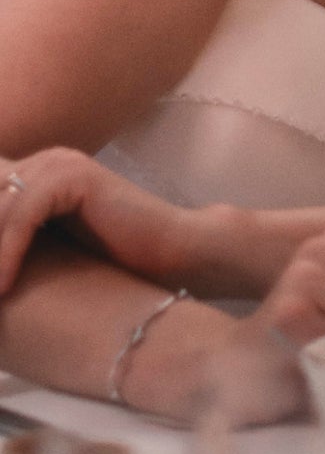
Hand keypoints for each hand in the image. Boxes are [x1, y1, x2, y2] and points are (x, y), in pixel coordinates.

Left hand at [0, 146, 207, 295]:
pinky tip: (3, 289)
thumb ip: (11, 252)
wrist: (179, 256)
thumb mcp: (46, 261)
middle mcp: (38, 164)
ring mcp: (57, 165)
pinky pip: (22, 214)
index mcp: (28, 179)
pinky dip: (6, 253)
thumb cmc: (116, 269)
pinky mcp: (74, 176)